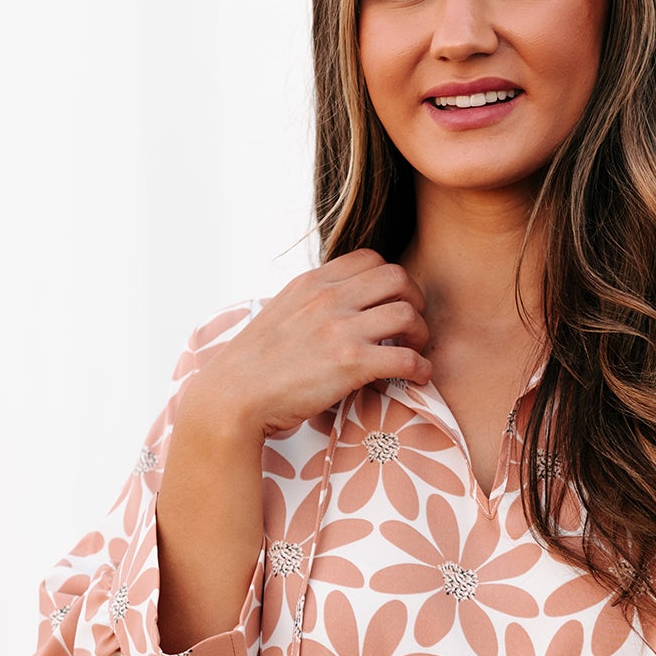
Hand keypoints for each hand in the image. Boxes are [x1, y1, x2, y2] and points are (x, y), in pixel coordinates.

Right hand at [179, 248, 433, 445]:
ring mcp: (340, 329)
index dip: (391, 280)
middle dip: (415, 300)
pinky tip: (419, 377)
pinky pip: (406, 358)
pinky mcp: (350, 363)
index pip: (370, 259)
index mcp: (312, 283)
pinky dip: (421, 367)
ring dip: (421, 334)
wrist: (234, 396)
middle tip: (412, 326)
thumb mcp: (280, 313)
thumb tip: (334, 308)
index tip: (392, 302)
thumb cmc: (254, 365)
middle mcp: (328, 298)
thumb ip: (310, 304)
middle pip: (397, 277)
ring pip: (407, 314)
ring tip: (415, 351)